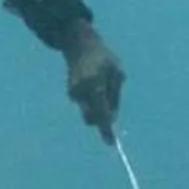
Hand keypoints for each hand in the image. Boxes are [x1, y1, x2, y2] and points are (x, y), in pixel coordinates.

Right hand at [63, 23, 123, 140]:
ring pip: (89, 112)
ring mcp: (74, 93)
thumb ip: (115, 97)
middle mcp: (81, 92)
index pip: (101, 112)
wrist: (79, 46)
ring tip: (104, 86)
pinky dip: (93, 102)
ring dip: (99, 108)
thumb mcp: (117, 73)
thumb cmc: (104, 58)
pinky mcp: (71, 93)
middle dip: (102, 119)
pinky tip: (96, 84)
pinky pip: (86, 105)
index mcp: (95, 85)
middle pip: (93, 117)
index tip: (111, 143)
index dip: (106, 129)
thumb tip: (112, 119)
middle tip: (113, 108)